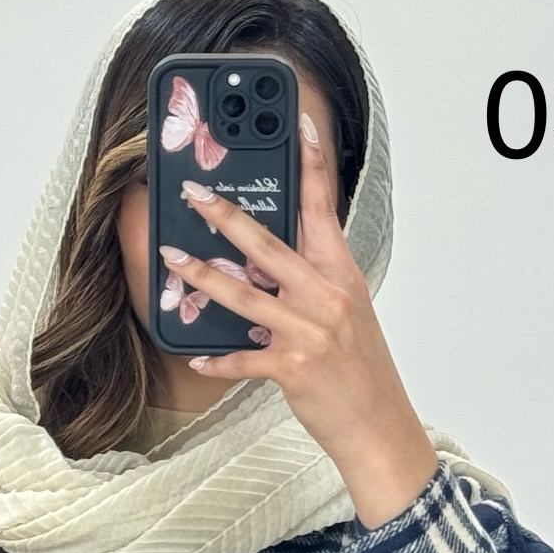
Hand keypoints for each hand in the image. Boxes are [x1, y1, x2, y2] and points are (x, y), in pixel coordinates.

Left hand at [158, 115, 441, 528]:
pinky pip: (244, 358)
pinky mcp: (293, 368)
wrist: (381, 428)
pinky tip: (197, 354)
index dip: (312, 164)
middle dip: (225, 216)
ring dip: (201, 277)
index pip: (324, 208)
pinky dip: (218, 359)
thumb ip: (312, 283)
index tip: (298, 125)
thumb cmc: (362, 372)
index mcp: (342, 275)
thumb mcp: (347, 314)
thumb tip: (263, 262)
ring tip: (171, 260)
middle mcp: (327, 297)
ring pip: (244, 295)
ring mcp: (310, 331)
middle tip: (194, 194)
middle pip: (268, 245)